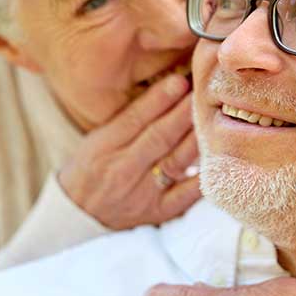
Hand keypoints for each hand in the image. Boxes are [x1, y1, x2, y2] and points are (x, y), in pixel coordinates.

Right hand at [59, 73, 200, 229]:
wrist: (79, 214)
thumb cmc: (90, 168)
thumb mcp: (97, 138)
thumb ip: (128, 118)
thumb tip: (167, 89)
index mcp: (103, 147)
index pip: (134, 118)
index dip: (159, 98)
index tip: (179, 80)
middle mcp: (122, 170)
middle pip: (158, 137)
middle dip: (183, 112)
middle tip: (202, 92)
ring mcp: (142, 193)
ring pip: (175, 162)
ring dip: (196, 138)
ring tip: (212, 118)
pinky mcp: (157, 211)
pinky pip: (185, 195)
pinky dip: (201, 177)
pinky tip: (216, 158)